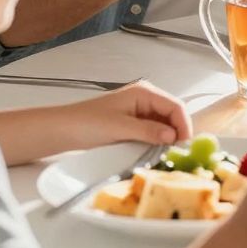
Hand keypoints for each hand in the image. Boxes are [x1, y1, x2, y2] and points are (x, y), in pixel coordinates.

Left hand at [63, 81, 192, 151]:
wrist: (61, 130)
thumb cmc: (86, 123)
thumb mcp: (119, 127)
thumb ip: (148, 131)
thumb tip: (172, 136)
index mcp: (144, 93)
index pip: (175, 106)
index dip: (183, 125)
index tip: (184, 145)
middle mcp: (145, 99)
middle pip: (173, 115)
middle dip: (178, 132)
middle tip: (178, 153)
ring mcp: (139, 112)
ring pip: (165, 125)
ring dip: (168, 138)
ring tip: (168, 154)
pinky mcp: (133, 124)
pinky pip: (153, 132)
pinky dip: (158, 142)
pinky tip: (156, 152)